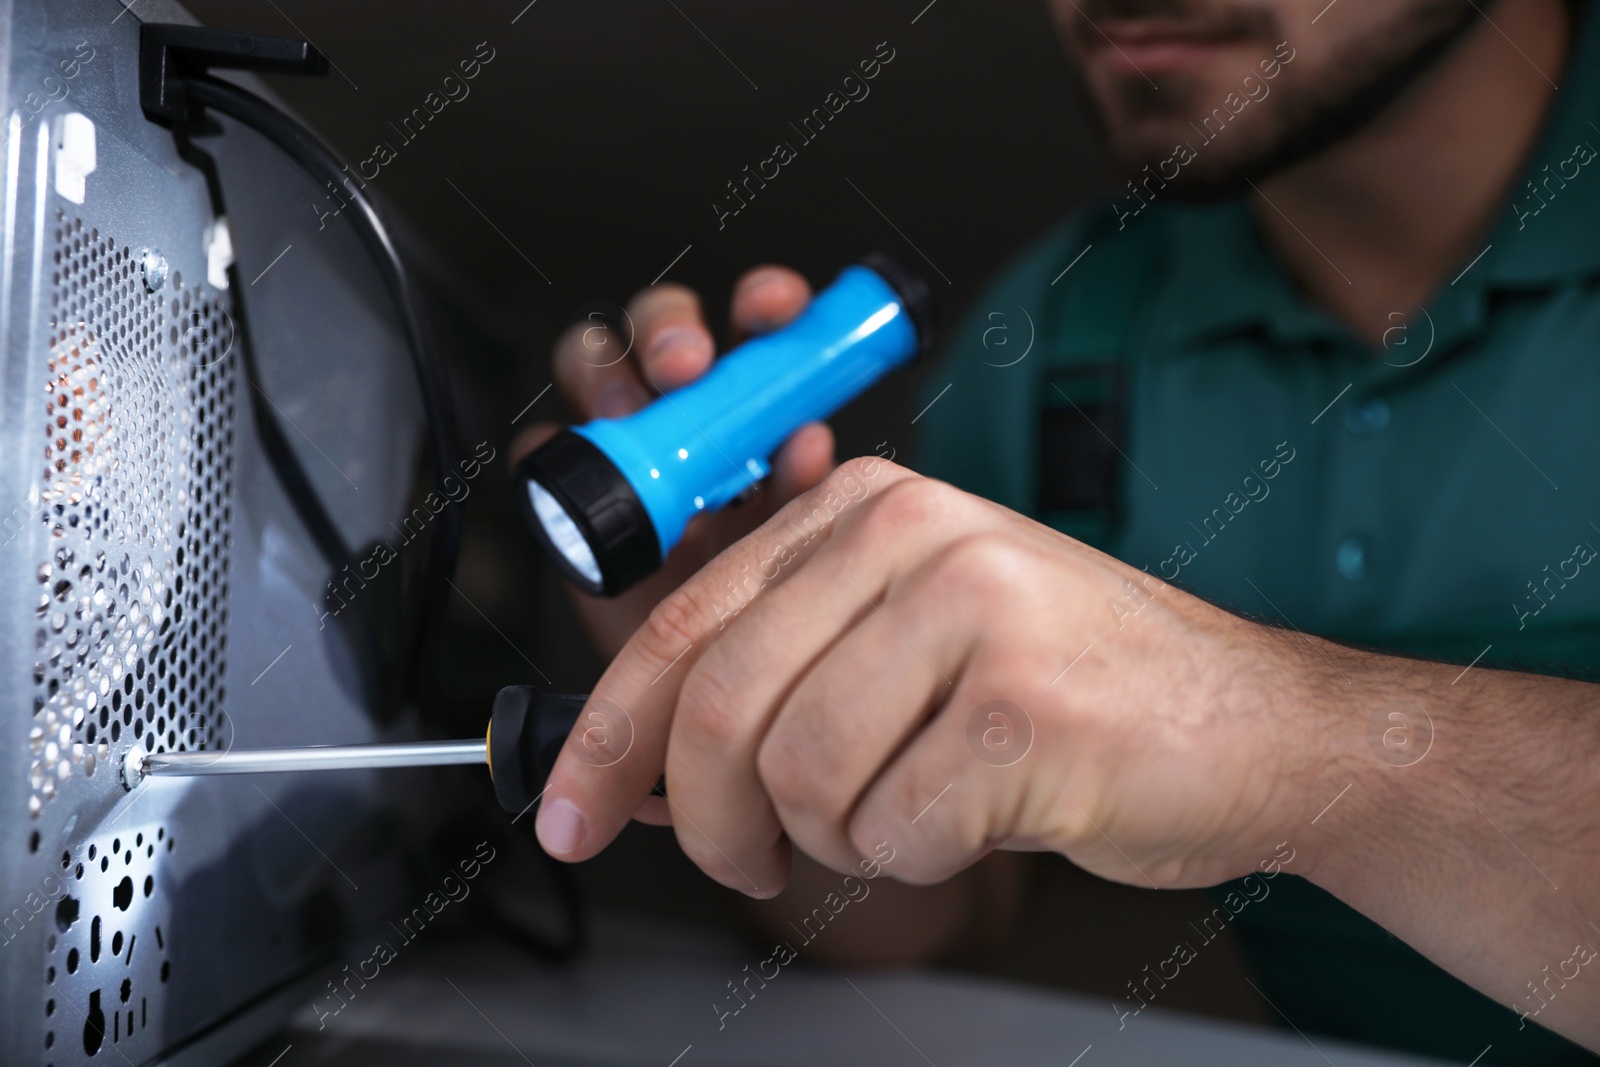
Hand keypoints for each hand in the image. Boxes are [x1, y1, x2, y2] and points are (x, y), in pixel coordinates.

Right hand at [513, 266, 834, 658]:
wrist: (699, 676)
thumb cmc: (756, 595)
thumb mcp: (792, 542)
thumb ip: (802, 490)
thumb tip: (809, 438)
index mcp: (753, 402)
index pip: (757, 322)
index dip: (763, 302)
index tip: (773, 309)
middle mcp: (683, 406)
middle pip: (661, 323)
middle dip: (669, 328)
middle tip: (685, 366)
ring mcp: (621, 438)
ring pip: (595, 359)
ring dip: (608, 374)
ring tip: (627, 414)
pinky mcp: (567, 484)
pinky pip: (539, 446)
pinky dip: (549, 451)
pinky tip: (573, 475)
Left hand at [534, 458, 1336, 895]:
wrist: (1253, 723)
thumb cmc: (1070, 690)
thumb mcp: (910, 640)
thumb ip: (780, 675)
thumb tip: (636, 768)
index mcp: (868, 505)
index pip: (684, 624)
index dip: (606, 737)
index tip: (569, 815)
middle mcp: (913, 534)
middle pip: (720, 708)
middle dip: (709, 820)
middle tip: (747, 858)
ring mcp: (973, 612)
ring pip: (799, 779)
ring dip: (831, 840)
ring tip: (905, 814)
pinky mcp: (1020, 709)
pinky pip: (891, 831)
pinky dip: (917, 857)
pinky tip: (981, 816)